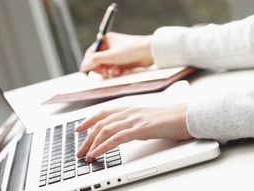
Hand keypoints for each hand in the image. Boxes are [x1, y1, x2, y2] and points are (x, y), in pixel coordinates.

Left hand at [75, 104, 191, 161]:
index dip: (89, 120)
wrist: (189, 114)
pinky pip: (116, 138)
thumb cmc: (171, 117)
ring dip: (92, 144)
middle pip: (100, 123)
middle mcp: (129, 110)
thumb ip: (134, 122)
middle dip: (87, 138)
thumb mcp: (147, 117)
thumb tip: (125, 132)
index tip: (79, 129)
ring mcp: (134, 118)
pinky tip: (97, 154)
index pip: (103, 112)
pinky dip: (103, 147)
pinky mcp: (141, 128)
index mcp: (130, 107)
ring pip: (105, 130)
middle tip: (80, 150)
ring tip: (85, 155)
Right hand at [80, 32, 153, 77]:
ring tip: (112, 73)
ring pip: (105, 67)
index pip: (91, 53)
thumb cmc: (130, 50)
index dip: (87, 63)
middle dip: (99, 68)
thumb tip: (83, 66)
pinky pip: (113, 70)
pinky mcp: (123, 63)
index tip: (85, 72)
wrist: (149, 52)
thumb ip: (95, 61)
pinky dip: (114, 72)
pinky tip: (119, 72)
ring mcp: (117, 55)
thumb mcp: (111, 56)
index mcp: (106, 40)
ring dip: (107, 71)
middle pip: (98, 61)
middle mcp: (110, 47)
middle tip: (103, 73)